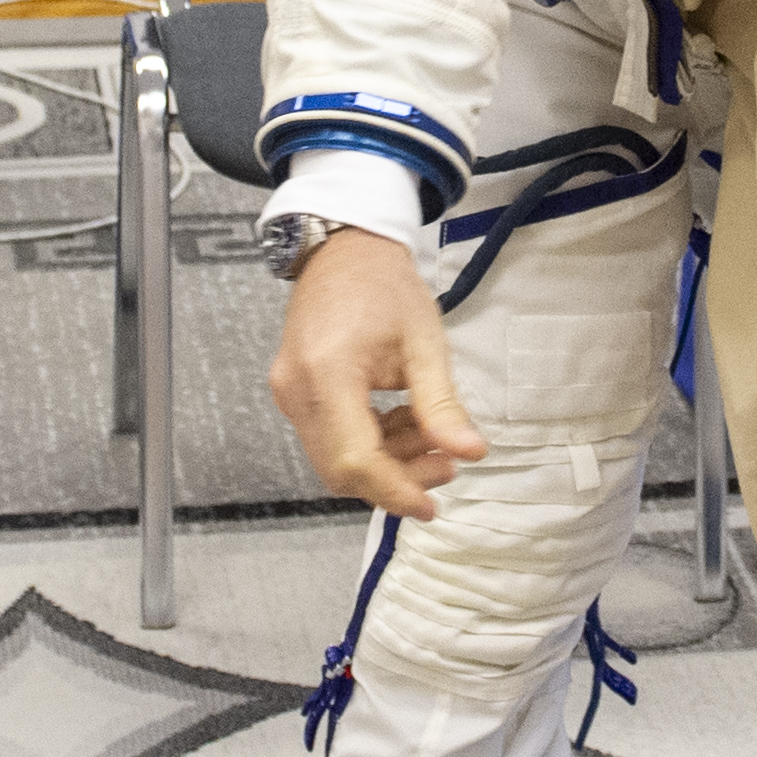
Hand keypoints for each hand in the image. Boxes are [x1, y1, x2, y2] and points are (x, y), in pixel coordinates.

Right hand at [266, 227, 487, 520]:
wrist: (344, 250)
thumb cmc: (384, 286)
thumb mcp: (424, 343)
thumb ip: (441, 404)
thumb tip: (468, 453)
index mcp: (327, 374)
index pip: (355, 459)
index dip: (395, 490)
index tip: (431, 506)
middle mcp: (296, 390)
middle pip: (341, 469)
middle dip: (395, 479)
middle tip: (445, 464)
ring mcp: (288, 393)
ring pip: (334, 459)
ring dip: (385, 462)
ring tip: (430, 435)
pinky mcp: (293, 392)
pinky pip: (328, 439)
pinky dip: (368, 444)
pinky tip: (401, 422)